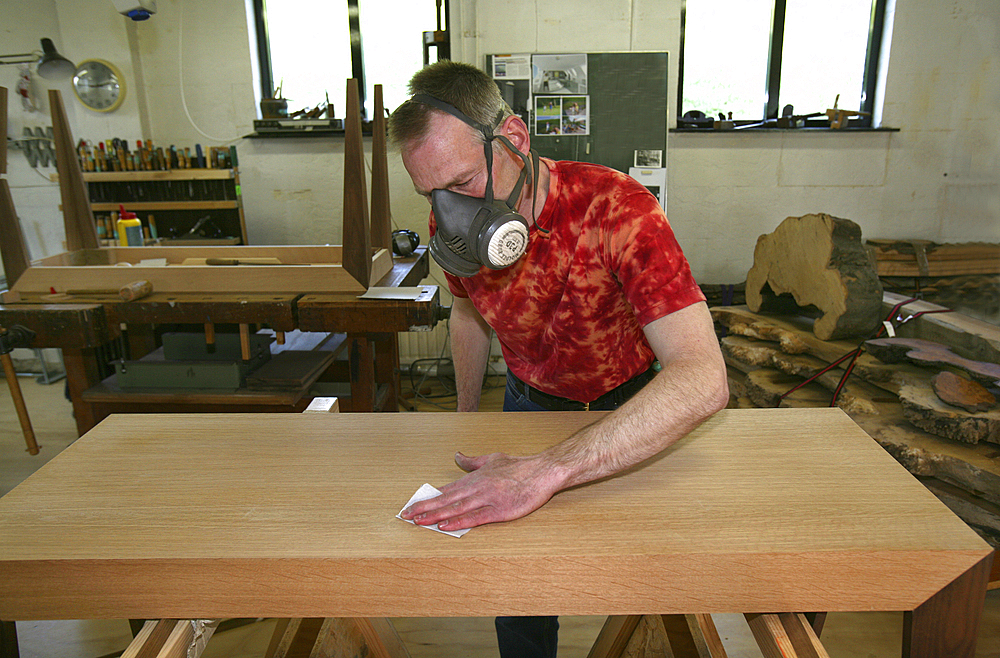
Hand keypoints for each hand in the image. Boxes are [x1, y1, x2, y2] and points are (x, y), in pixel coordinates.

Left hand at [400, 451, 562, 530]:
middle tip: (405, 515)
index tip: (412, 504)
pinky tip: (445, 526)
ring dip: (435, 515)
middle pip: (445, 499)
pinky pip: (475, 518)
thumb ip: (471, 461)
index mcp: (474, 478)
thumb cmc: (519, 466)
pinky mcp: (498, 511)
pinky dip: (458, 521)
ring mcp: (486, 499)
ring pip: (455, 508)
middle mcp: (476, 488)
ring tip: (418, 521)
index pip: (445, 490)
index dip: (427, 498)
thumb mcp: (492, 459)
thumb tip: (456, 456)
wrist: (543, 471)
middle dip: (424, 507)